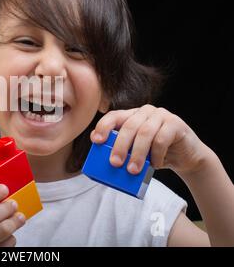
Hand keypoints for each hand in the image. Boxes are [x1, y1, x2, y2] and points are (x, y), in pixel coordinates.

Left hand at [90, 104, 209, 175]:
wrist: (186, 158)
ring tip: (132, 170)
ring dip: (137, 154)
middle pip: (128, 126)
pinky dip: (156, 155)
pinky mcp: (175, 123)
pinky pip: (162, 139)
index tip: (96, 141)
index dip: (103, 127)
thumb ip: (123, 149)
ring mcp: (161, 115)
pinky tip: (155, 165)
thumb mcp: (136, 152)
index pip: (113, 116)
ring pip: (144, 133)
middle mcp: (145, 112)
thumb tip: (103, 157)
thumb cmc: (156, 154)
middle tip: (115, 163)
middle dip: (120, 146)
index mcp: (131, 116)